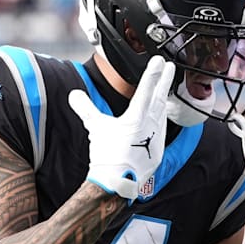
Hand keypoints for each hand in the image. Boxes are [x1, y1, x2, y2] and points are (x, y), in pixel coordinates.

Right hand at [69, 56, 173, 199]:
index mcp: (136, 118)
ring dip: (164, 98)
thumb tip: (73, 94)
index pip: (146, 90)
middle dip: (165, 81)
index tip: (159, 61)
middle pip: (159, 98)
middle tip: (170, 66)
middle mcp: (150, 126)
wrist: (117, 181)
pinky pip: (162, 127)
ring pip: (162, 112)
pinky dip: (162, 117)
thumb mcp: (95, 128)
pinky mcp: (159, 149)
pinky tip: (161, 113)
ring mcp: (157, 138)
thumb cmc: (106, 155)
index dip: (153, 74)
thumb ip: (85, 109)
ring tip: (166, 86)